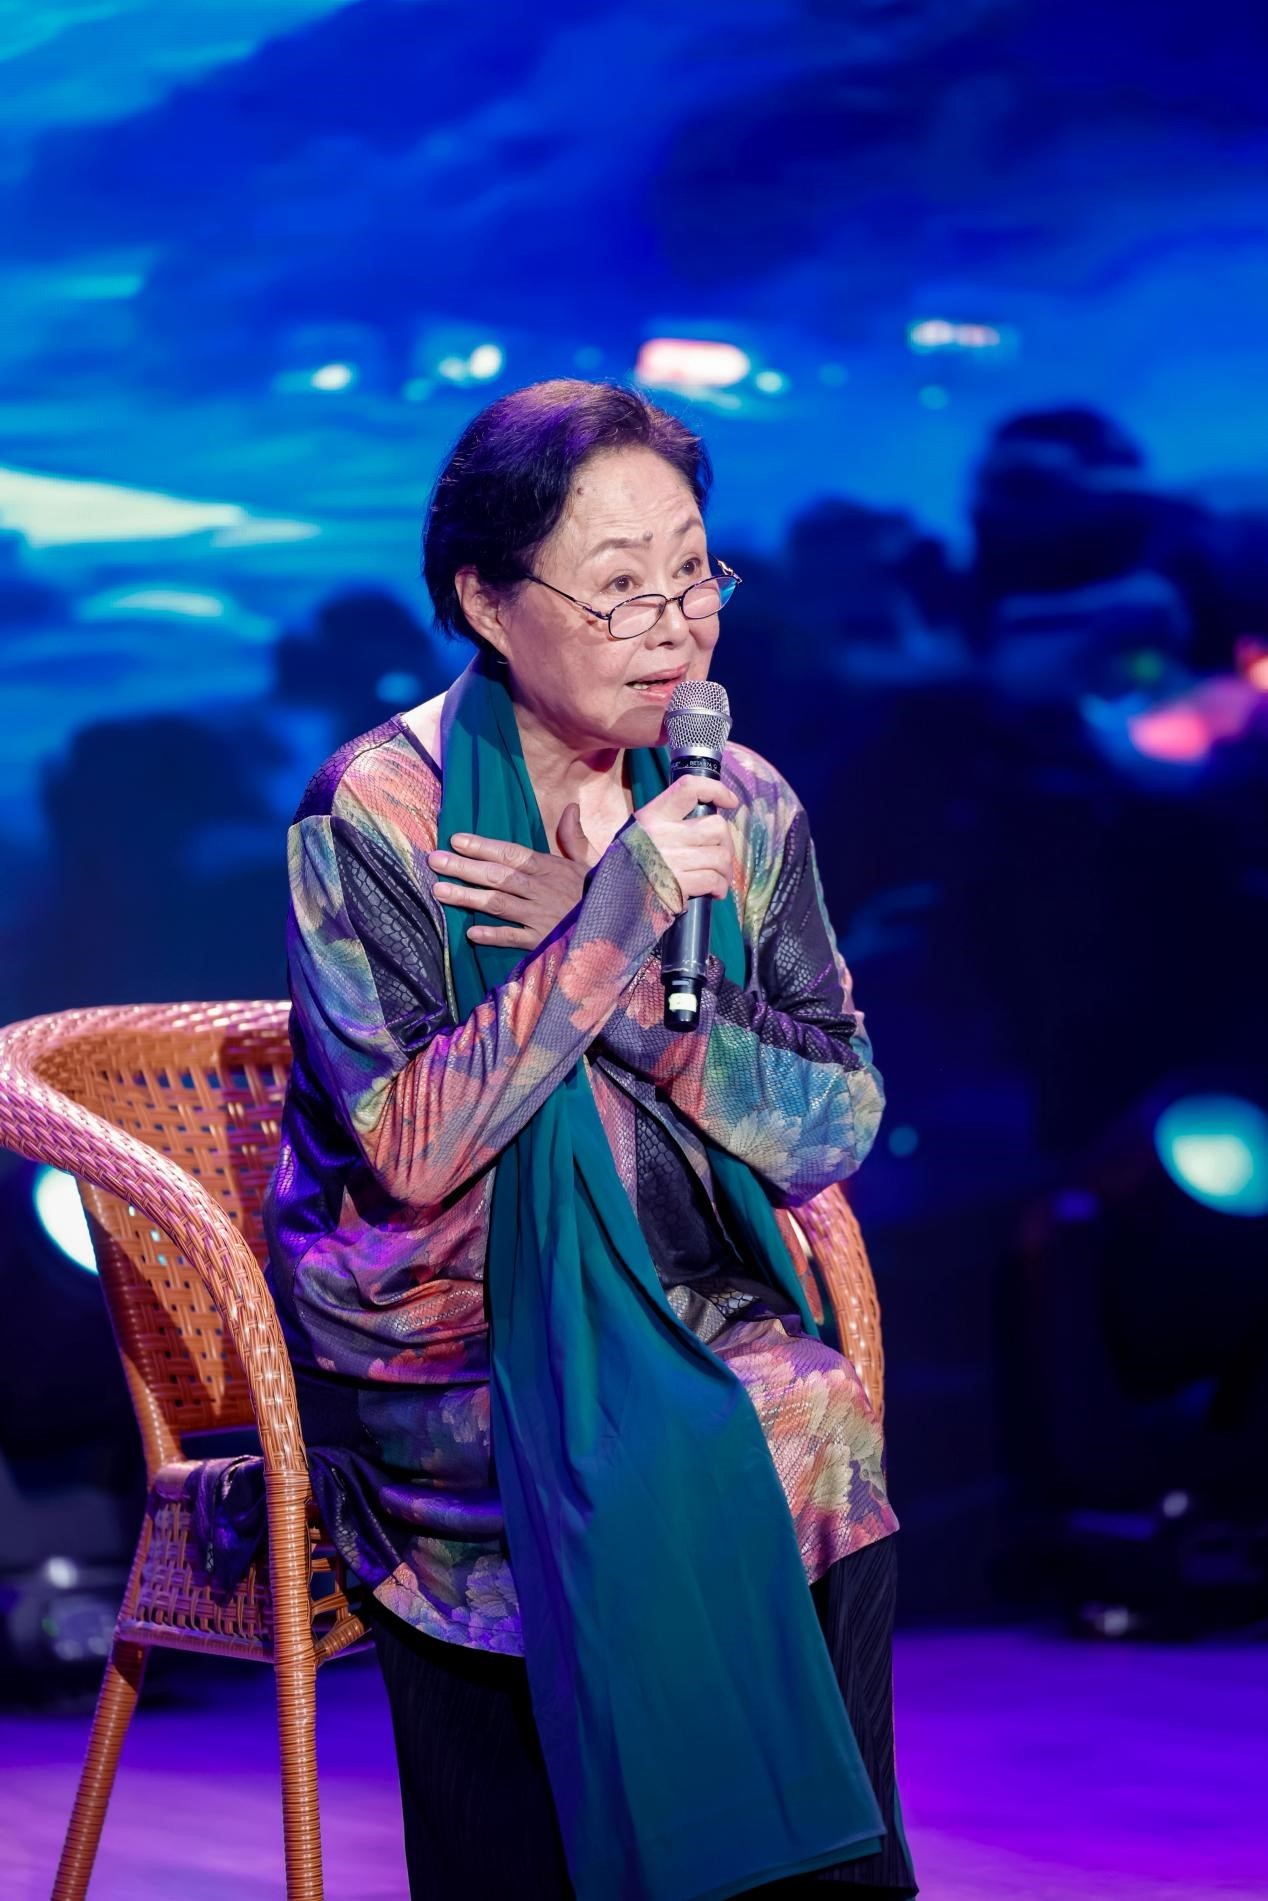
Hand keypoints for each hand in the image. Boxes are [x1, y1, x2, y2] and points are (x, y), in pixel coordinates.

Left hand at [427, 803, 598, 948]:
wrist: (622, 930)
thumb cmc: (601, 895)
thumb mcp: (593, 863)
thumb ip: (574, 838)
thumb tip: (570, 807)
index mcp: (552, 868)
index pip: (512, 853)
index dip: (483, 846)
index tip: (456, 839)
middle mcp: (543, 890)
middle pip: (498, 876)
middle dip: (464, 868)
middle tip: (434, 860)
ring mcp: (542, 917)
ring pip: (499, 904)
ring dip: (468, 897)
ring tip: (439, 891)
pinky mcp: (544, 942)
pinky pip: (515, 939)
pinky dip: (494, 936)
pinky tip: (471, 933)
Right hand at [632, 774, 738, 911]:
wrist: (610, 904)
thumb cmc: (628, 870)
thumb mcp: (638, 836)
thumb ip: (666, 825)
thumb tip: (706, 823)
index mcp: (651, 816)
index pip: (689, 788)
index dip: (716, 790)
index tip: (731, 802)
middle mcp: (662, 834)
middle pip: (716, 827)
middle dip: (725, 844)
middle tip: (720, 857)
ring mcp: (671, 859)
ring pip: (720, 856)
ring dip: (725, 871)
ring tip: (718, 878)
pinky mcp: (679, 884)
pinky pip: (714, 880)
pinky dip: (720, 888)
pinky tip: (714, 892)